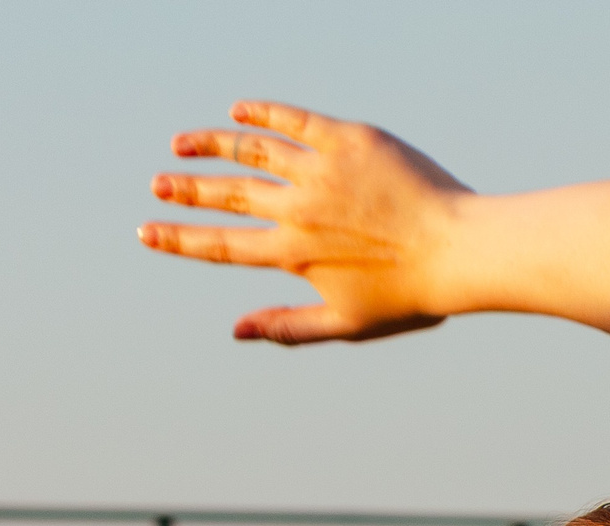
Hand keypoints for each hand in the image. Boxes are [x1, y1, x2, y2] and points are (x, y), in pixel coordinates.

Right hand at [141, 102, 469, 345]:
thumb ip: (288, 326)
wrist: (463, 251)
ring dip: (211, 146)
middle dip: (186, 192)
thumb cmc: (413, 295)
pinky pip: (295, 119)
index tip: (145, 231)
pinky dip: (263, 113)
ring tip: (183, 145)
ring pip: (252, 150)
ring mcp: (323, 172)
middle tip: (158, 184)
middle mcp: (300, 210)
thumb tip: (236, 331)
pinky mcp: (350, 140)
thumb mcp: (347, 323)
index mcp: (295, 255)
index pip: (221, 246)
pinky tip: (240, 111)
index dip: (179, 239)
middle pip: (228, 195)